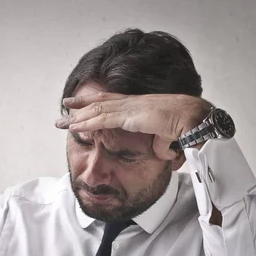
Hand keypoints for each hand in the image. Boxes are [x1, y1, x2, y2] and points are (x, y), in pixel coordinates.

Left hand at [55, 92, 212, 159]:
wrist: (195, 118)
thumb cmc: (187, 126)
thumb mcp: (170, 138)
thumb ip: (162, 145)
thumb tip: (163, 154)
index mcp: (141, 106)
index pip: (114, 102)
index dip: (97, 103)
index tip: (83, 105)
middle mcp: (133, 103)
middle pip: (101, 102)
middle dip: (81, 104)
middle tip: (65, 104)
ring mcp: (130, 108)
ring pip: (96, 110)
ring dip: (77, 116)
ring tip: (60, 121)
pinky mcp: (129, 116)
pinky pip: (102, 119)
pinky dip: (86, 123)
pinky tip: (73, 126)